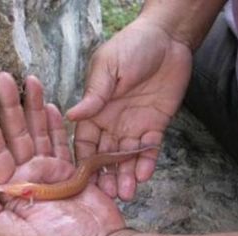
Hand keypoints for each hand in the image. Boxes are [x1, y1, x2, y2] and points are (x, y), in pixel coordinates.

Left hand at [0, 72, 129, 235]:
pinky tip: (49, 106)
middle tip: (4, 78)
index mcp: (14, 190)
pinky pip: (61, 141)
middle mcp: (30, 175)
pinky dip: (56, 123)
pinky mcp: (71, 168)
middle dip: (10, 105)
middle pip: (16, 134)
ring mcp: (51, 170)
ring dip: (33, 106)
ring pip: (39, 131)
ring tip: (29, 81)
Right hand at [67, 18, 192, 200]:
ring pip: (126, 157)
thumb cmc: (131, 48)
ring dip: (125, 175)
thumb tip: (69, 115)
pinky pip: (149, 149)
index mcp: (96, 110)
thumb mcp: (108, 68)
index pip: (84, 141)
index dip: (83, 160)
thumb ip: (94, 95)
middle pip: (105, 155)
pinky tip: (142, 176)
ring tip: (125, 194)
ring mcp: (134, 126)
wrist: (168, 40)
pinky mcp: (155, 126)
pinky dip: (146, 162)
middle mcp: (112, 123)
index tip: (82, 179)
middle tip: (107, 195)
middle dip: (105, 175)